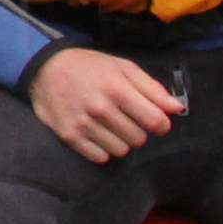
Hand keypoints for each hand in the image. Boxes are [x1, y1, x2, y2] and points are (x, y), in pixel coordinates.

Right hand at [26, 46, 186, 163]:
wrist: (45, 68)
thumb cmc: (89, 66)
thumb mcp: (122, 67)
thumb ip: (152, 88)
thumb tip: (177, 108)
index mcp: (117, 88)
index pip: (155, 121)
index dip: (161, 124)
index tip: (156, 121)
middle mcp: (101, 108)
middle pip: (139, 138)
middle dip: (138, 131)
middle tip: (127, 119)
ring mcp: (84, 124)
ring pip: (121, 150)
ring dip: (121, 141)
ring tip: (111, 126)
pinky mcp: (69, 136)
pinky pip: (100, 157)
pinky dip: (103, 149)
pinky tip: (98, 134)